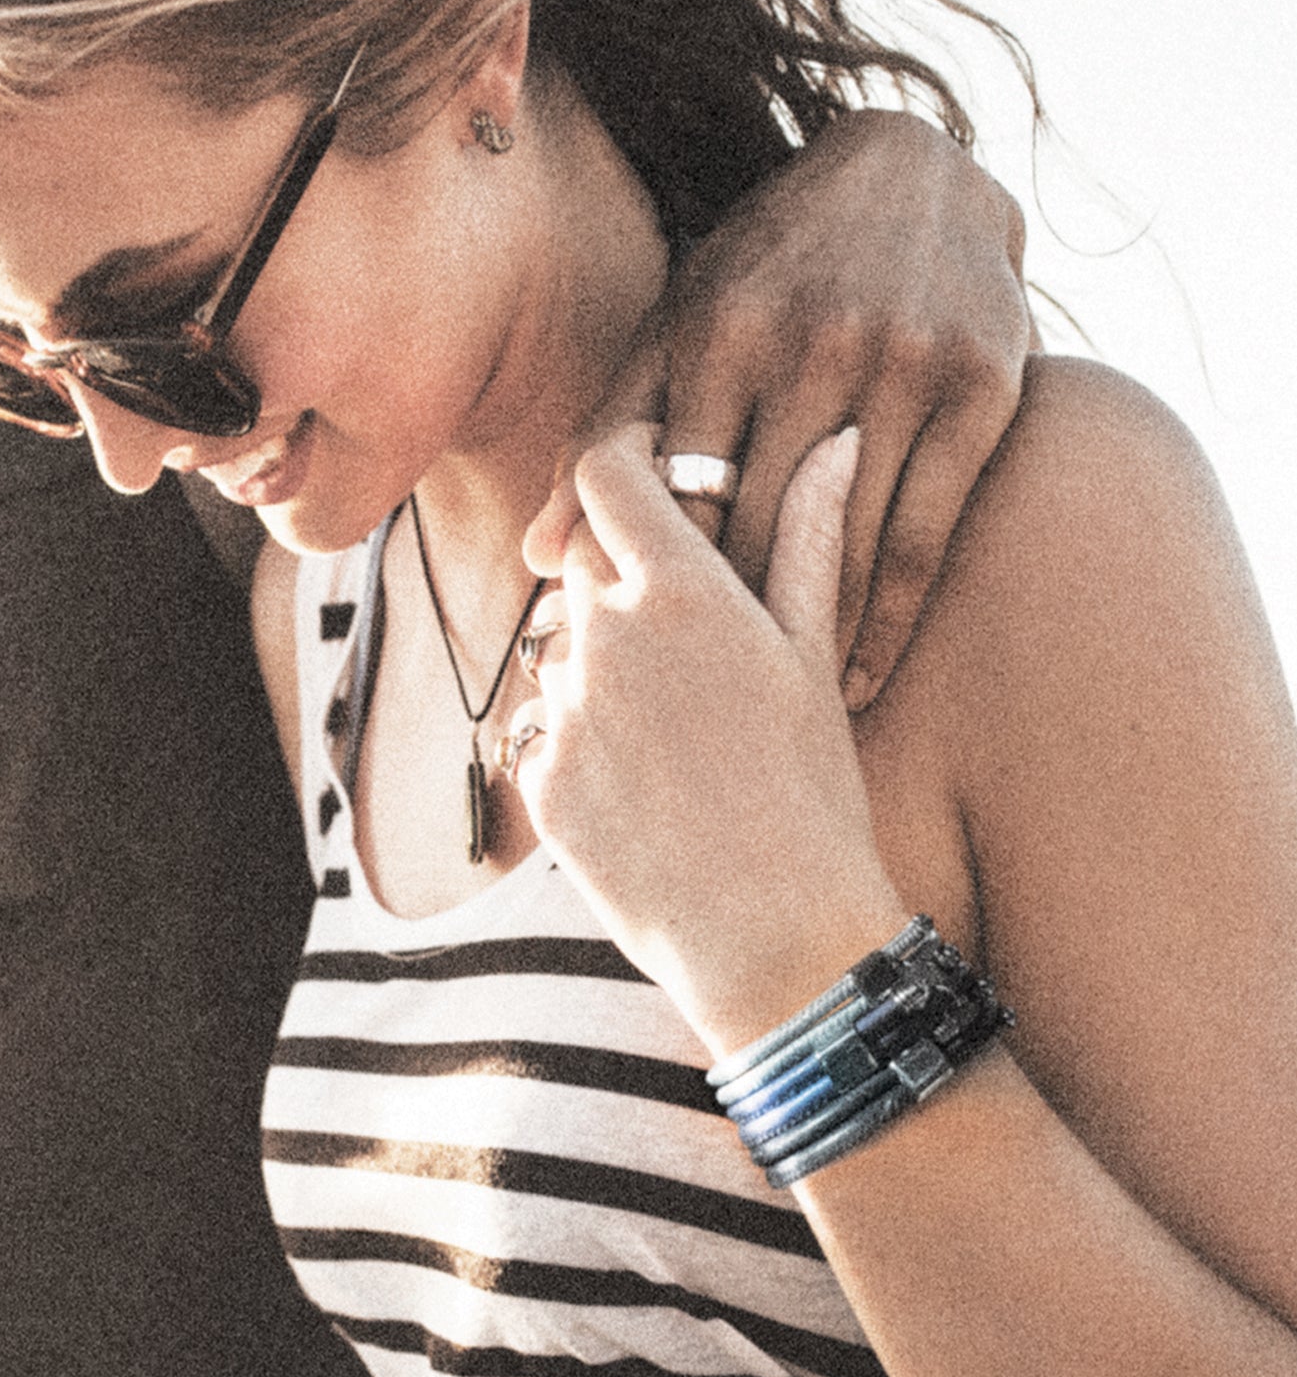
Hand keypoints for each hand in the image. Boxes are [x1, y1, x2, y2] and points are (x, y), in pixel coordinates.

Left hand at [515, 425, 906, 1052]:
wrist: (773, 937)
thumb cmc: (813, 794)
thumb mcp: (813, 659)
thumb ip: (808, 538)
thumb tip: (838, 440)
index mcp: (680, 590)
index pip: (607, 472)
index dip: (619, 460)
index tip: (642, 471)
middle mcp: (605, 635)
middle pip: (576, 559)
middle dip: (614, 577)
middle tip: (677, 634)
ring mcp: (563, 708)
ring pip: (556, 648)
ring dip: (596, 665)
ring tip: (675, 733)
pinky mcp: (538, 777)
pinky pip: (542, 728)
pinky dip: (580, 742)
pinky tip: (646, 788)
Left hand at [658, 110, 1030, 706]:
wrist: (912, 173)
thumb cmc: (763, 274)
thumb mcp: (675, 333)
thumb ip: (607, 443)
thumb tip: (536, 560)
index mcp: (720, 330)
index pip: (675, 498)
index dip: (654, 587)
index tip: (642, 656)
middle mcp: (812, 339)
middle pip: (756, 529)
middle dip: (726, 626)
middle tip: (698, 707)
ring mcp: (904, 360)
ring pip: (843, 544)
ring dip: (809, 642)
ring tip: (771, 709)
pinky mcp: (982, 386)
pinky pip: (924, 537)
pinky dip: (889, 622)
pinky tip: (860, 680)